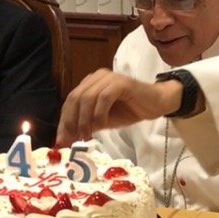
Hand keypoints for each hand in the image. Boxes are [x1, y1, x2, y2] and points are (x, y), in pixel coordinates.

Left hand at [56, 69, 181, 145]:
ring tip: (86, 136)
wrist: (156, 104)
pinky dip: (99, 114)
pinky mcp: (121, 82)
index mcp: (90, 83)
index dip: (64, 120)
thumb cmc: (131, 110)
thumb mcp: (104, 120)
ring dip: (85, 119)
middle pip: (75, 98)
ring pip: (87, 98)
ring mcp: (109, 78)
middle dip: (71, 121)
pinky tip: (101, 126)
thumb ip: (87, 124)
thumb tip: (69, 138)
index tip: (61, 140)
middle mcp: (97, 77)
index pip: (70, 101)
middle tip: (72, 139)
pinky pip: (104, 98)